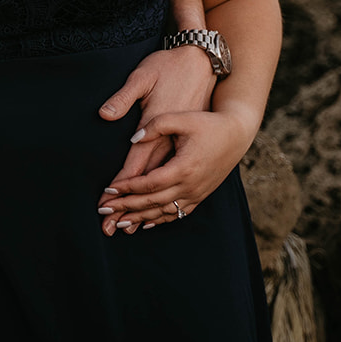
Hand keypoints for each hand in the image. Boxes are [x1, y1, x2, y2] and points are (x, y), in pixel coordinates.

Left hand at [96, 109, 251, 234]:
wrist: (236, 134)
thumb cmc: (207, 123)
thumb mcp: (181, 118)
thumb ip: (155, 125)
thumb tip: (133, 139)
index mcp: (184, 167)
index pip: (149, 184)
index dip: (127, 188)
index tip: (108, 189)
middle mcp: (190, 185)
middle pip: (153, 202)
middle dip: (126, 208)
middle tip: (104, 212)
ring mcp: (196, 193)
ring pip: (164, 212)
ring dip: (140, 218)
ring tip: (119, 223)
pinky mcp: (200, 195)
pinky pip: (177, 213)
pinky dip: (159, 219)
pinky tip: (144, 223)